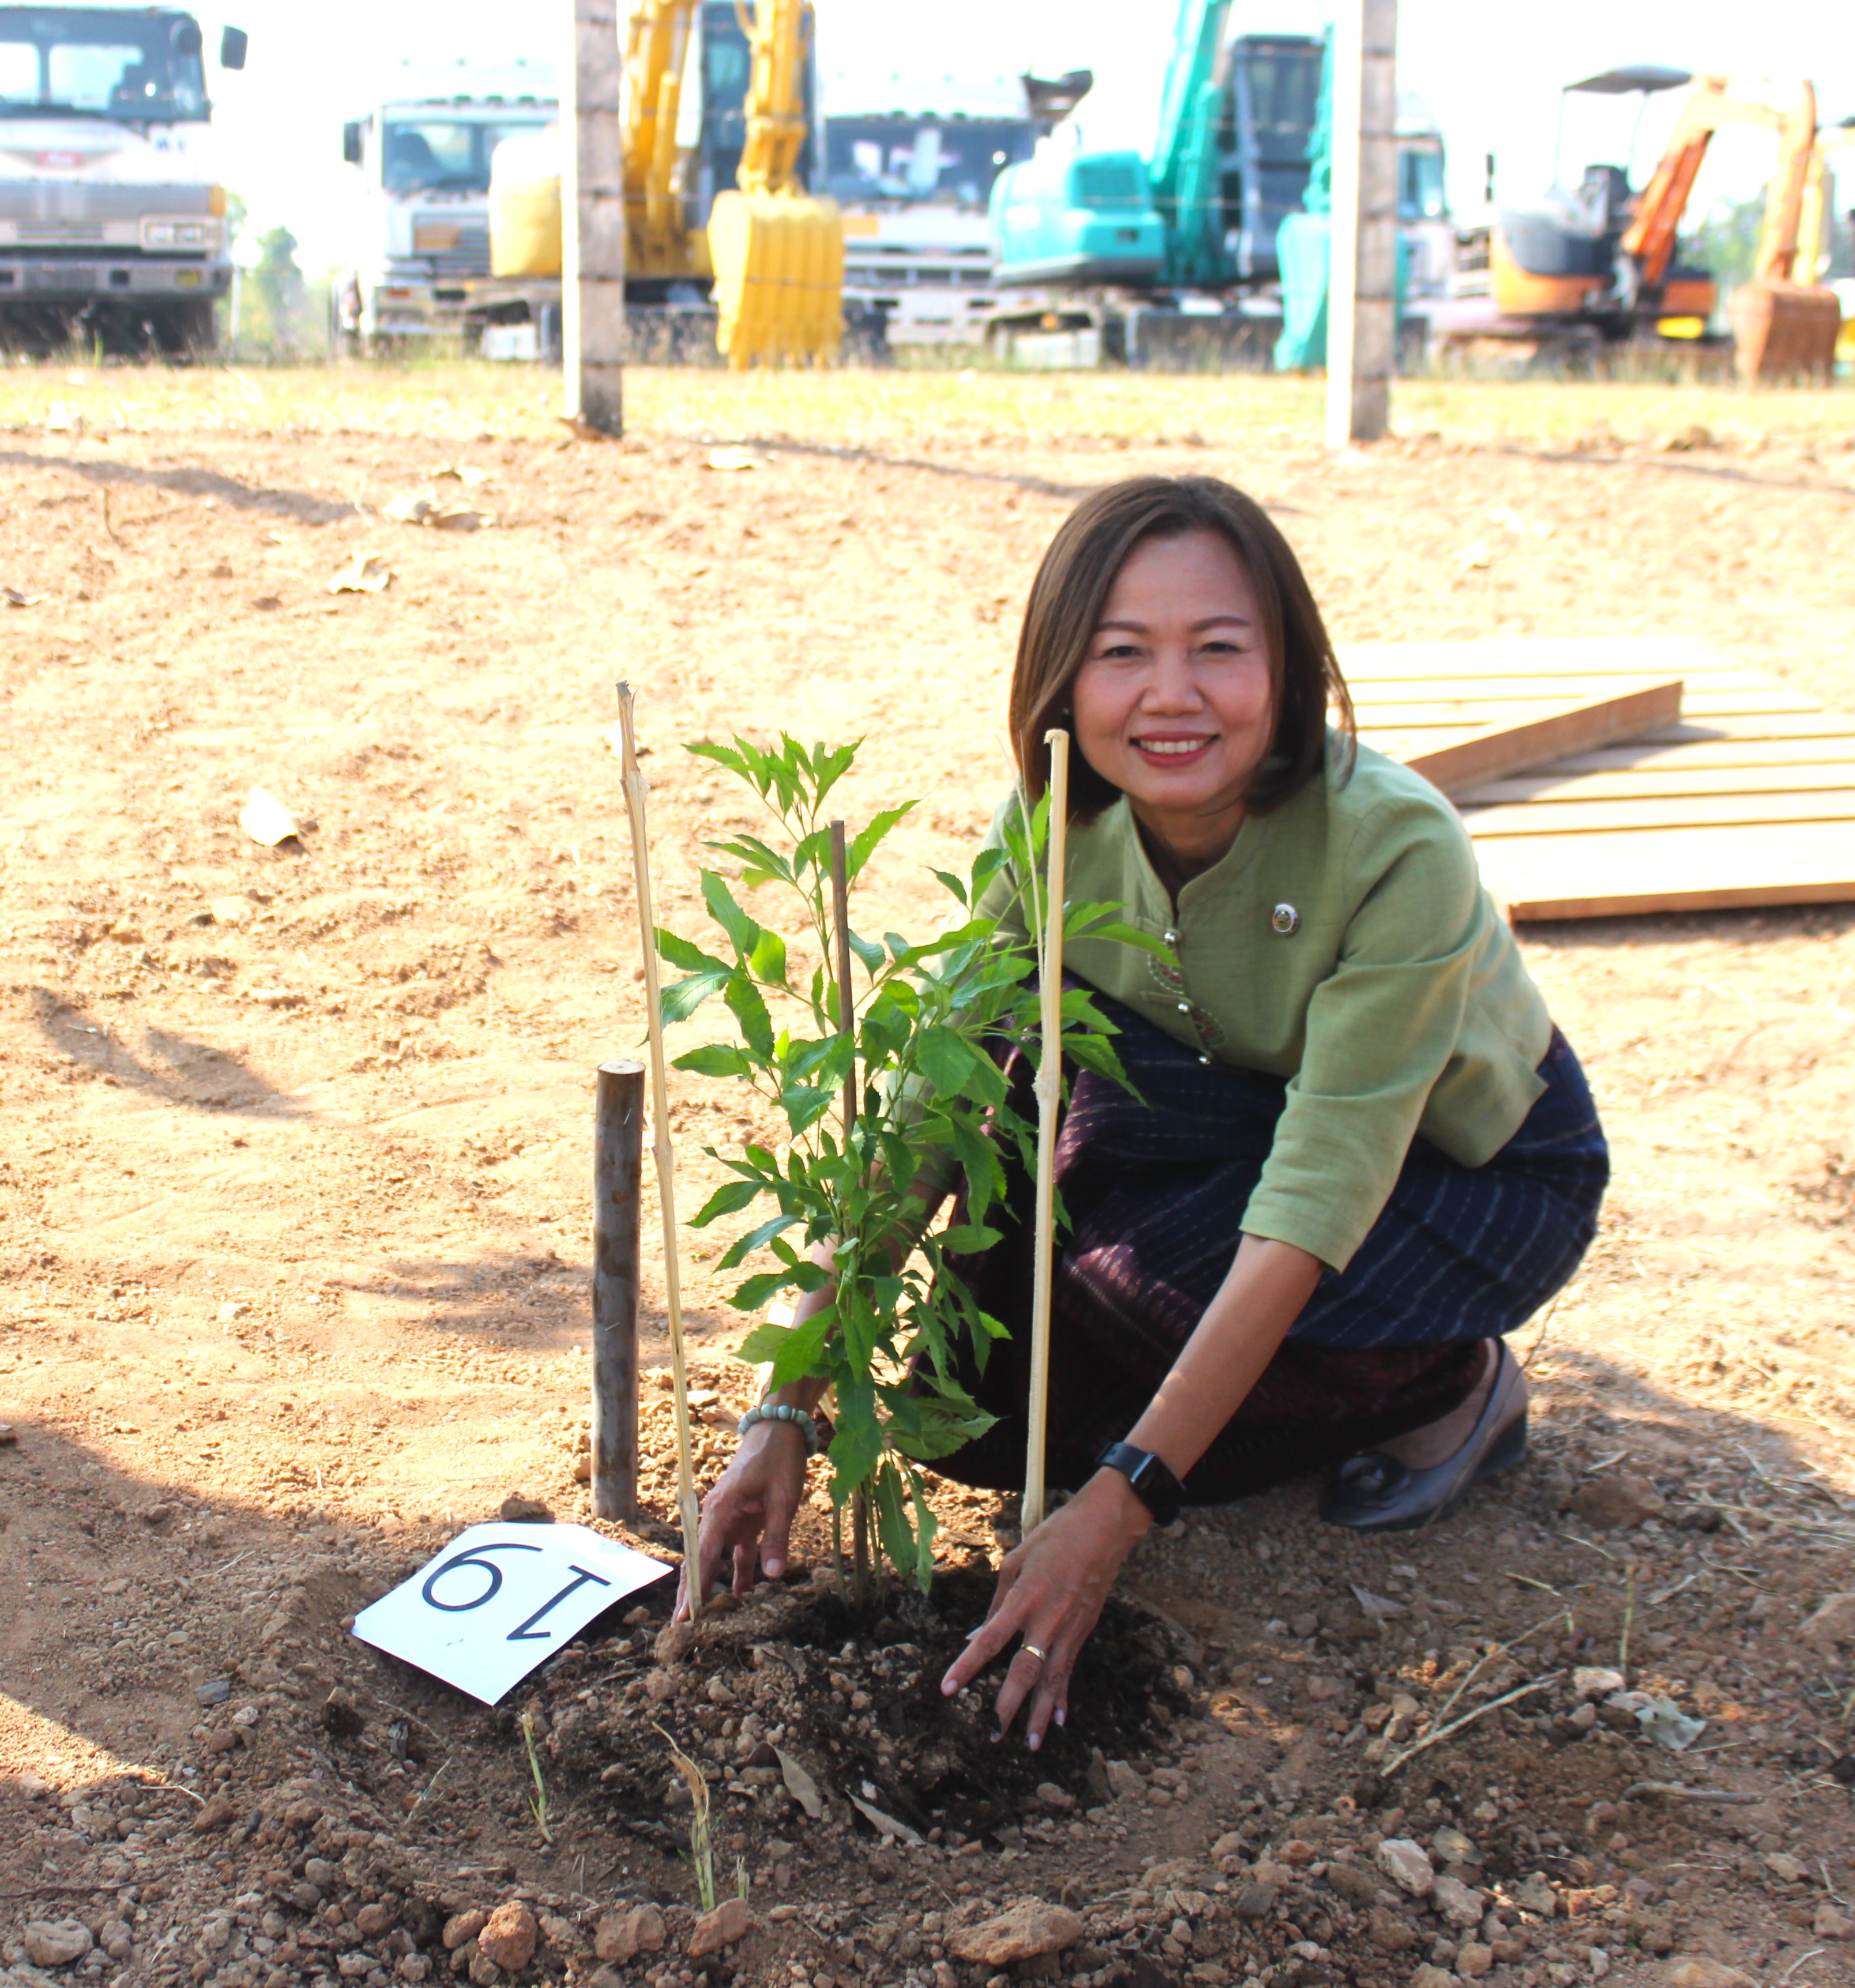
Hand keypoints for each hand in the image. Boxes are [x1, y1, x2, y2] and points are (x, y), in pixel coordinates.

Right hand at [673, 1419, 807, 1621]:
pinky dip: (737, 1571)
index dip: (695, 1588)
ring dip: (712, 1584)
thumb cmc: (779, 1459)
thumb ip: (777, 1537)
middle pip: (700, 1559)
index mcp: (721, 1510)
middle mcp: (718, 1516)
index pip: (703, 1556)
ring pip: (715, 1557)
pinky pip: (736, 1550)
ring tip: (707, 1618)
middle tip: (682, 1626)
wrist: (779, 1429)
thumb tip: (772, 1577)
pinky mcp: (743, 1518)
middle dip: (692, 1592)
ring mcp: (729, 1518)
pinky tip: (742, 1594)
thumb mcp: (783, 1499)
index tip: (684, 1616)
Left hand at [938, 1469, 1150, 1749]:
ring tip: (1029, 1743)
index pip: (990, 1640)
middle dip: (1009, 1705)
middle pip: (1024, 1670)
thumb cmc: (1054, 1537)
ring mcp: (1069, 1627)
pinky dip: (1062, 1695)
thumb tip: (977, 1635)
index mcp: (1024, 1597)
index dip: (968, 1667)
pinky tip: (1058, 1719)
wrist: (1103, 1528)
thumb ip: (997, 1602)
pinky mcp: (1084, 1630)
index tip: (948, 1689)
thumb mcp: (1016, 1561)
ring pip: (1051, 1679)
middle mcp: (1047, 1618)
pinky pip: (1069, 1668)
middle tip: (994, 1734)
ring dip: (1039, 1713)